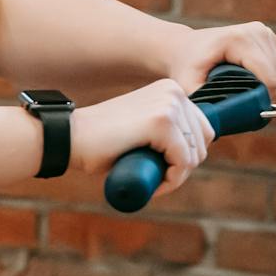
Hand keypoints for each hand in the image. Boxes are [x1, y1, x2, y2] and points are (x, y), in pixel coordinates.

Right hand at [69, 79, 215, 193]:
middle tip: (157, 177)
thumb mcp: (144, 129)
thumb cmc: (104, 142)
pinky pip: (183, 162)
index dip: (186, 156)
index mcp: (172, 90)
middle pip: (203, 142)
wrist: (72, 138)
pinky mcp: (162, 122)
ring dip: (176, 176)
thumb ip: (167, 131)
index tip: (162, 167)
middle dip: (183, 166)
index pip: (203, 129)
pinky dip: (171, 181)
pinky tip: (152, 185)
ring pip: (195, 155)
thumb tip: (197, 152)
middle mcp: (174, 92)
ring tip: (151, 180)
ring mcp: (169, 105)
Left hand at [165, 22, 275, 101]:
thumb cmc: (186, 67)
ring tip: (243, 94)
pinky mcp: (268, 36)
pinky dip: (268, 80)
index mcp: (240, 40)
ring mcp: (264, 32)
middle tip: (241, 105)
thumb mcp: (189, 86)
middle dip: (263, 96)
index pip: (269, 79)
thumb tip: (225, 121)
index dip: (261, 101)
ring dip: (267, 89)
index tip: (244, 110)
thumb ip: (206, 104)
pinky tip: (250, 83)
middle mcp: (257, 31)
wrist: (185, 46)